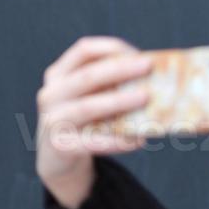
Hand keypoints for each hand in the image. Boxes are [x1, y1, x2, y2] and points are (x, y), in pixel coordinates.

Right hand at [35, 36, 153, 208]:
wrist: (59, 160)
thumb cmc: (85, 122)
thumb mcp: (92, 99)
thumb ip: (112, 88)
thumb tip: (156, 82)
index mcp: (59, 75)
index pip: (84, 51)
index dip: (112, 48)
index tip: (139, 53)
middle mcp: (51, 94)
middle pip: (87, 76)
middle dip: (119, 69)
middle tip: (148, 66)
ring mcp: (53, 120)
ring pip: (88, 107)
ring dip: (119, 101)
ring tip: (146, 98)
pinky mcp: (61, 147)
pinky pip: (92, 142)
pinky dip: (117, 141)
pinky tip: (138, 140)